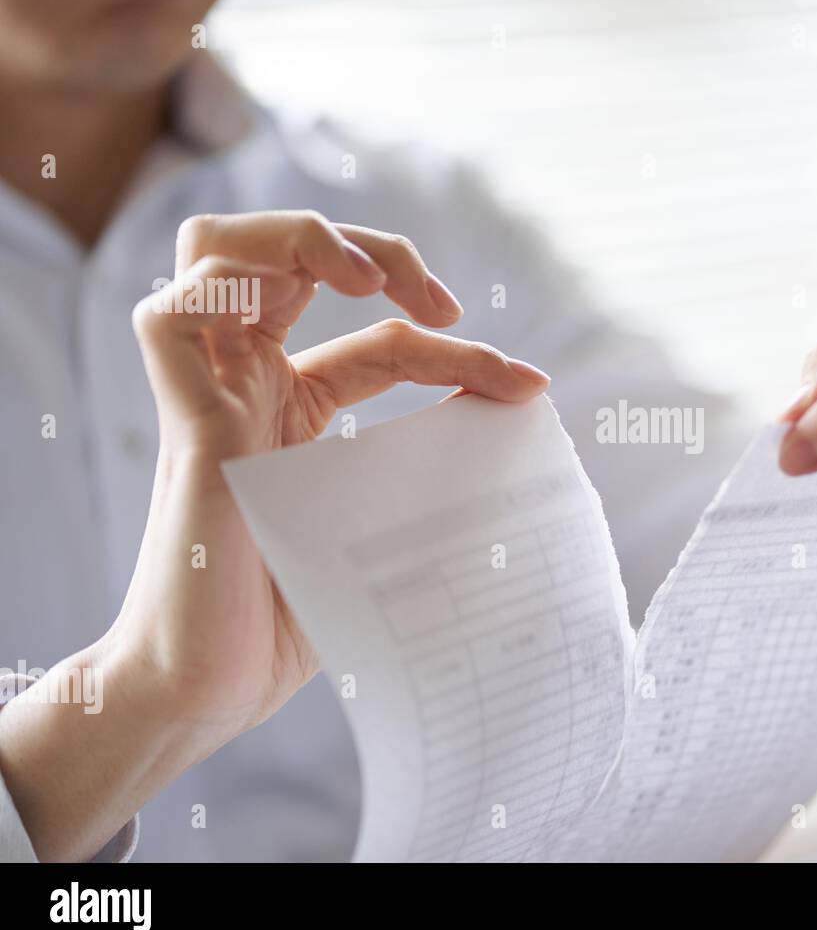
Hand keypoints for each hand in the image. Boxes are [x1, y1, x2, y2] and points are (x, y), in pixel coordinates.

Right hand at [0, 211, 548, 858]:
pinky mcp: (184, 421)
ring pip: (223, 251)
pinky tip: (293, 297)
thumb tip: (521, 468)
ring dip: (305, 237)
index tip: (531, 385)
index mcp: (296, 411)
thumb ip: (423, 484)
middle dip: (377, 251)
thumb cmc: (288, 624)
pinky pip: (173, 312)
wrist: (211, 692)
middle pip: (292, 258)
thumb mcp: (380, 532)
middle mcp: (249, 386)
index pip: (385, 342)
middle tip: (443, 303)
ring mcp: (212, 394)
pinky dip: (230, 280)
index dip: (462, 350)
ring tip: (372, 280)